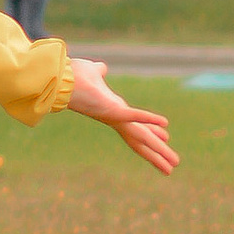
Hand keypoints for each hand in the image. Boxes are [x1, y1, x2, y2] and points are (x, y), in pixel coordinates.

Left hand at [64, 55, 177, 174]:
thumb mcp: (92, 73)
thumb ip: (99, 72)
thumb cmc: (73, 77)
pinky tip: (165, 124)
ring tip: (173, 163)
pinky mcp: (112, 111)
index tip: (165, 140)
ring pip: (141, 136)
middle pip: (140, 140)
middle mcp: (115, 118)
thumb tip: (101, 68)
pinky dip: (149, 119)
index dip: (150, 134)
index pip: (135, 127)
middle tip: (173, 165)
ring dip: (158, 148)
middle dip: (157, 153)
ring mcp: (114, 117)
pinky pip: (134, 116)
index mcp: (113, 111)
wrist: (59, 77)